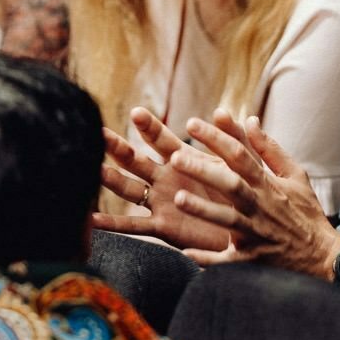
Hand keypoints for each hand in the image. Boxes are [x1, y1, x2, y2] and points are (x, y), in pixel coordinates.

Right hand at [94, 111, 232, 253]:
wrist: (247, 228)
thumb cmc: (243, 192)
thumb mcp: (240, 164)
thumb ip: (234, 139)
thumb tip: (222, 111)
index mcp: (183, 159)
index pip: (161, 139)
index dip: (149, 126)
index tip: (137, 112)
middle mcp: (165, 177)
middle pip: (136, 159)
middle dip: (118, 147)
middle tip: (99, 133)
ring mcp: (160, 201)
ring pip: (129, 189)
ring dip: (111, 180)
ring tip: (92, 170)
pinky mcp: (163, 227)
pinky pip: (134, 226)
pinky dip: (113, 224)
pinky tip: (91, 220)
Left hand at [165, 112, 339, 276]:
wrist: (323, 256)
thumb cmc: (305, 212)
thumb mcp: (295, 175)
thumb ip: (269, 149)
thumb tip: (249, 119)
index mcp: (267, 185)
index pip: (240, 155)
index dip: (216, 138)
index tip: (192, 123)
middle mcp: (259, 207)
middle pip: (230, 185)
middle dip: (203, 171)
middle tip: (175, 156)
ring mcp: (256, 234)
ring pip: (227, 220)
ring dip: (203, 210)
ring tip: (178, 198)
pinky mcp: (252, 259)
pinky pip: (227, 261)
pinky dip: (208, 259)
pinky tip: (185, 253)